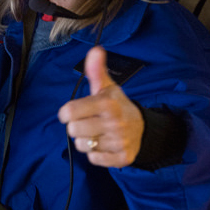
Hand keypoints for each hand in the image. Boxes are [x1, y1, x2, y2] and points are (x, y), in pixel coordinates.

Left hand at [58, 46, 143, 167]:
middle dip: (77, 127)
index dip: (67, 113)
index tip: (73, 112)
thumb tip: (95, 50)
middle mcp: (114, 123)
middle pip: (73, 130)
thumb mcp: (107, 87)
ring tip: (96, 133)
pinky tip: (104, 144)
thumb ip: (96, 70)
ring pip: (82, 146)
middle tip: (88, 122)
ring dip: (86, 141)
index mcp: (107, 104)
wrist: (143, 128)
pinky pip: (94, 160)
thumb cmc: (117, 106)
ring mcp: (119, 141)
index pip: (69, 112)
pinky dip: (95, 154)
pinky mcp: (122, 158)